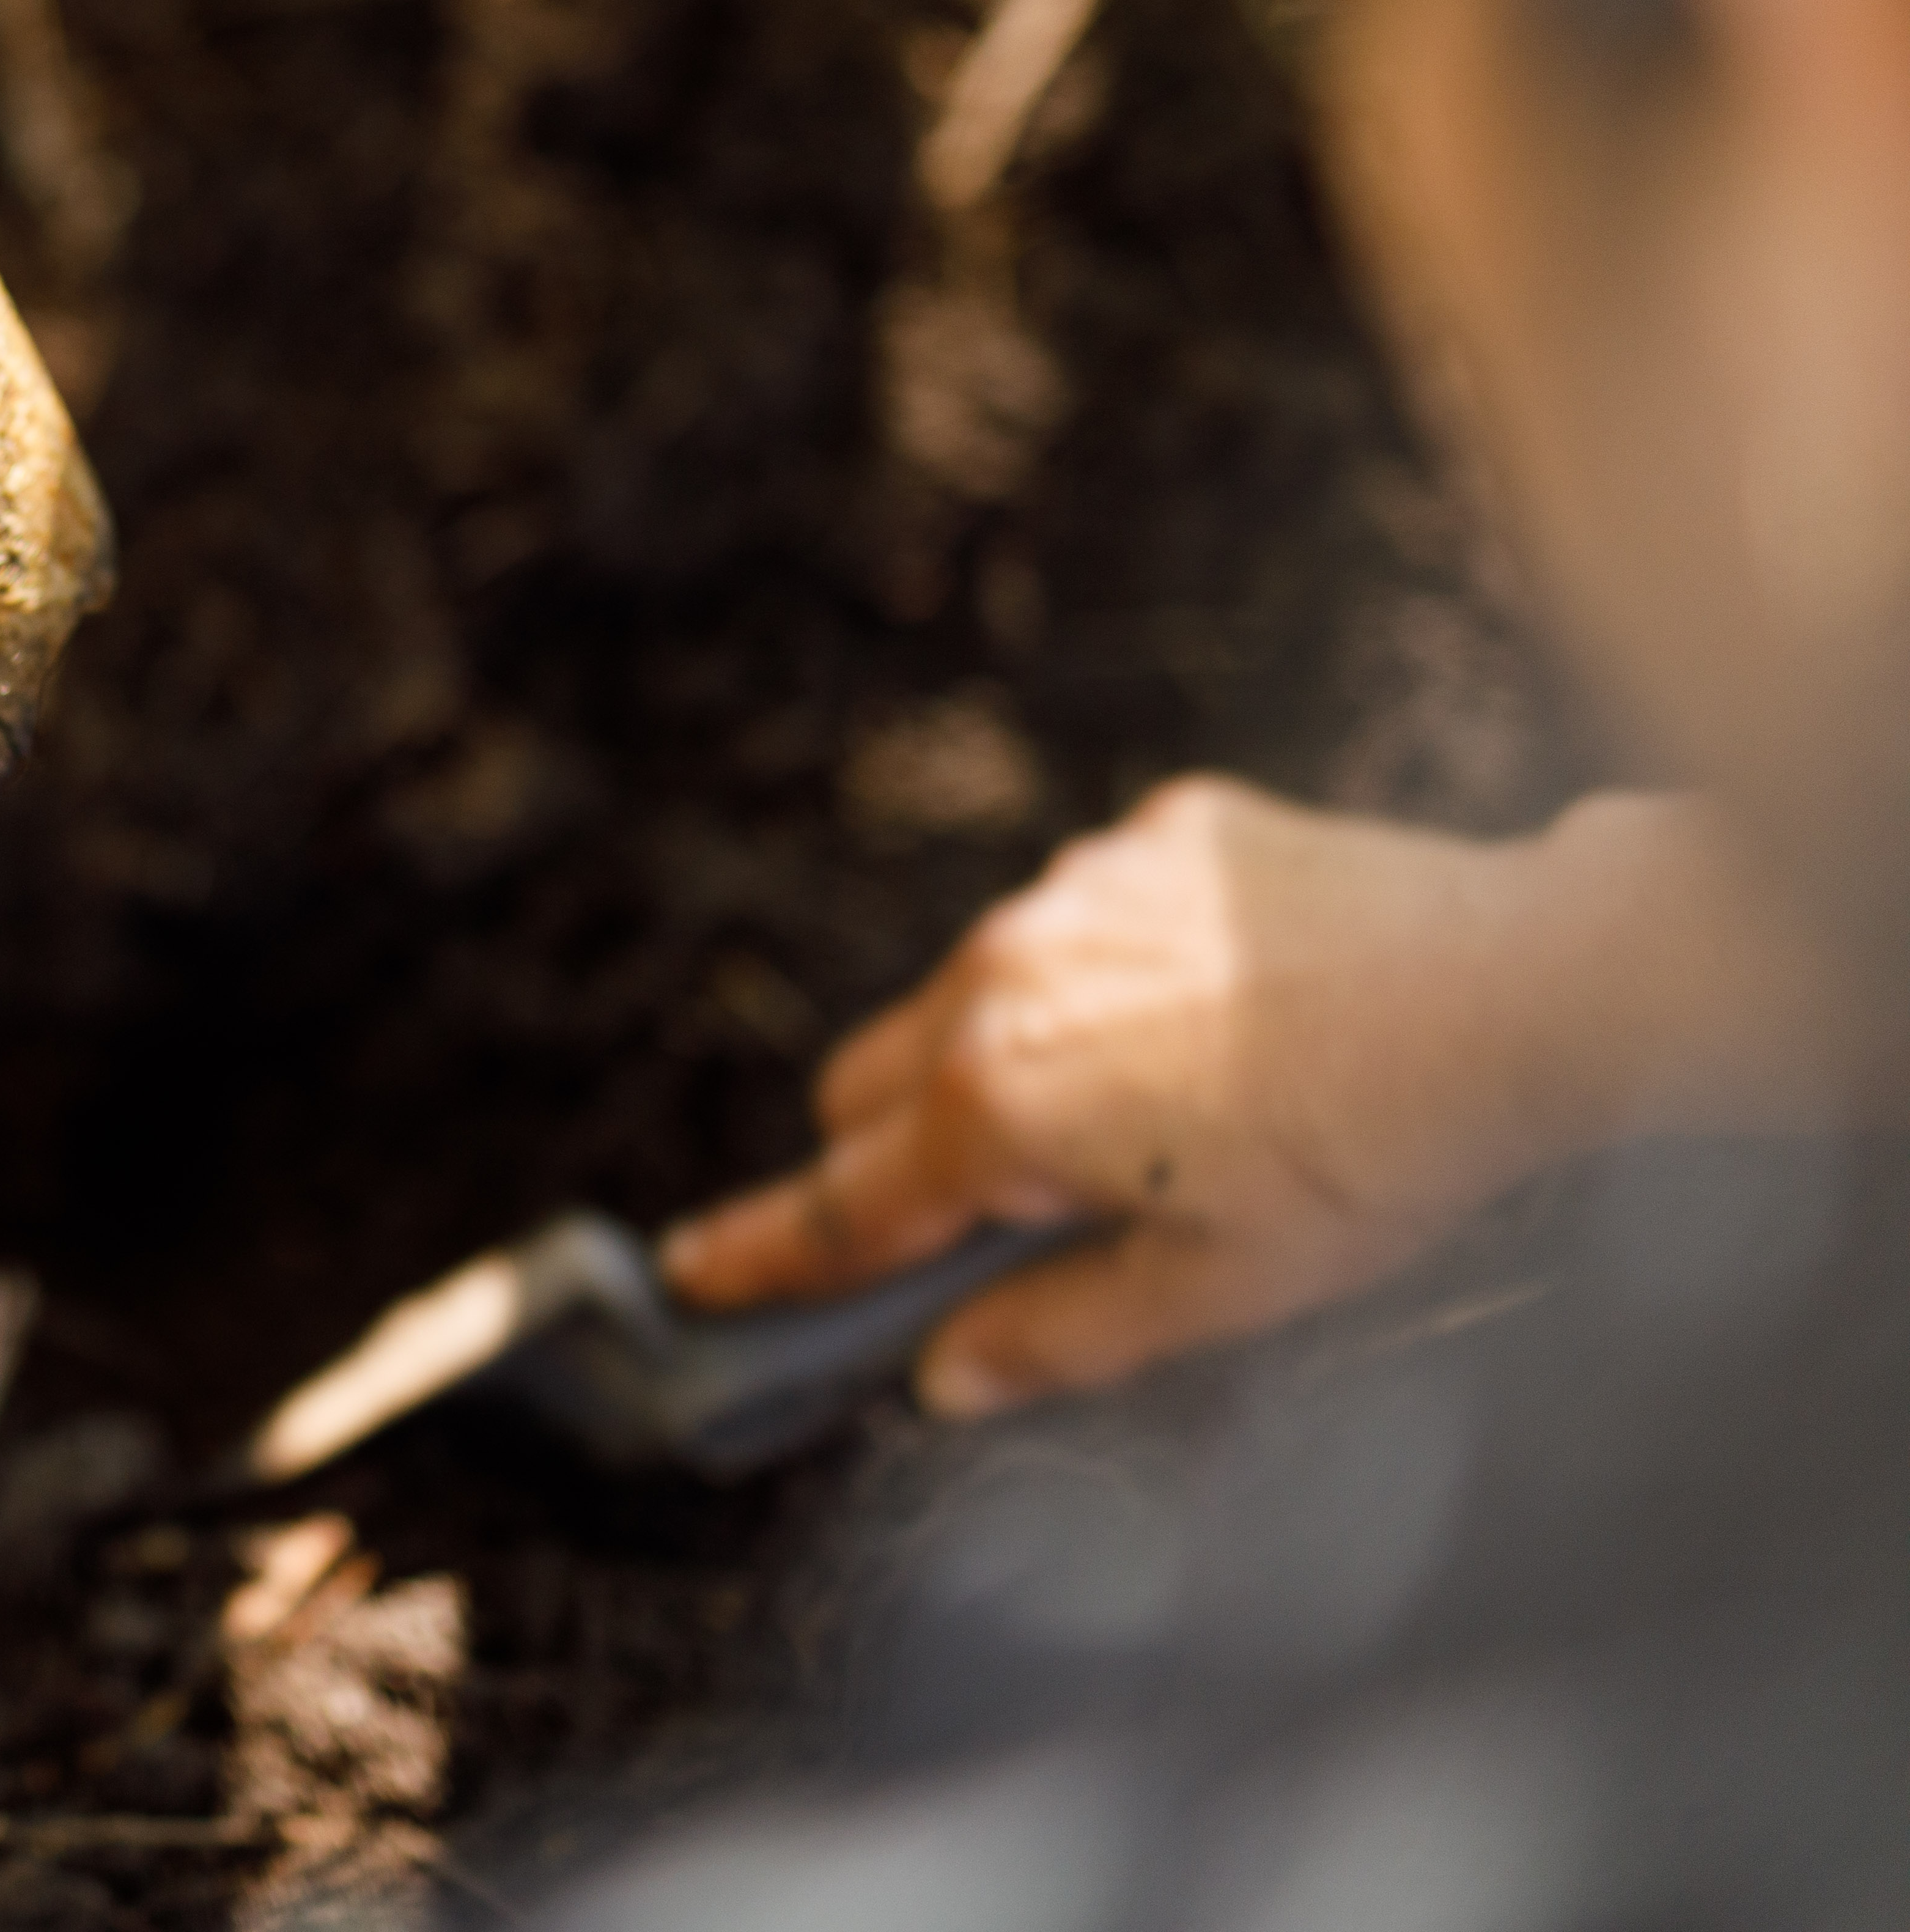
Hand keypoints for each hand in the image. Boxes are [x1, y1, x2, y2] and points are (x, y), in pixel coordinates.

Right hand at [659, 778, 1786, 1416]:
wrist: (1526, 984)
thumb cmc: (1381, 1151)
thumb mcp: (1222, 1290)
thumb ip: (1058, 1335)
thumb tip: (946, 1380)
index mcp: (1000, 1101)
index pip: (842, 1204)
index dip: (760, 1254)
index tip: (687, 1271)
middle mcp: (1000, 977)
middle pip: (866, 1087)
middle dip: (889, 1160)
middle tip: (976, 1222)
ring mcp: (1070, 891)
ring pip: (961, 995)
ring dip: (997, 1063)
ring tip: (1146, 1114)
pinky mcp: (1148, 834)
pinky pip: (1068, 918)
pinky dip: (1096, 978)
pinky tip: (1216, 1020)